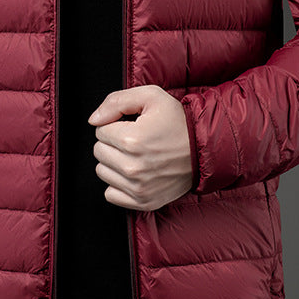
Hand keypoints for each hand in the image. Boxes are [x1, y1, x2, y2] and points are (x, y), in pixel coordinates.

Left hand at [87, 84, 193, 210]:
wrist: (204, 149)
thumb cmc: (178, 121)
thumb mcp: (151, 96)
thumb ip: (116, 101)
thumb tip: (93, 120)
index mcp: (132, 140)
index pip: (100, 131)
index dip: (115, 125)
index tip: (132, 126)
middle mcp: (133, 167)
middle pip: (99, 152)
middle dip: (112, 143)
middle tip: (134, 140)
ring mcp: (138, 187)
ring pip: (102, 172)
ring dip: (114, 162)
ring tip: (136, 155)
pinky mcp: (143, 201)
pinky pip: (110, 194)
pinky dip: (118, 183)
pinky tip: (135, 172)